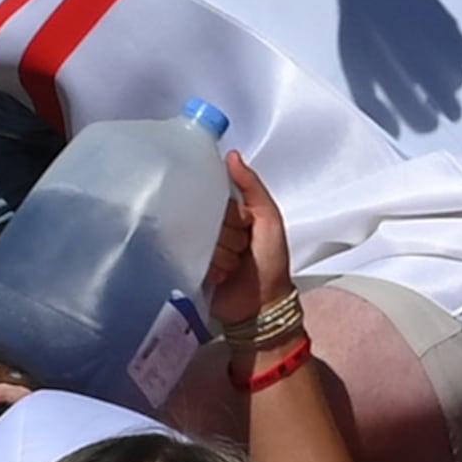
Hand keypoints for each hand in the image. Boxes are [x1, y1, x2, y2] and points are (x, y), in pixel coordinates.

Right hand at [201, 147, 294, 344]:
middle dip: (226, 234)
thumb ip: (251, 186)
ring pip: (200, 239)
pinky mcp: (191, 266)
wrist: (262, 305)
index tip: (238, 221)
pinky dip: (210, 267)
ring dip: (220, 254)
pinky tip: (220, 276)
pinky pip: (191, 257)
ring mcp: (201, 247)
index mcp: (231, 210)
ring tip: (231, 266)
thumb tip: (231, 155)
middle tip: (240, 249)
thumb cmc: (270, 260)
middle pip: (206, 217)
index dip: (227, 210)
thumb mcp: (268, 217)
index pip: (214, 196)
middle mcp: (213, 226)